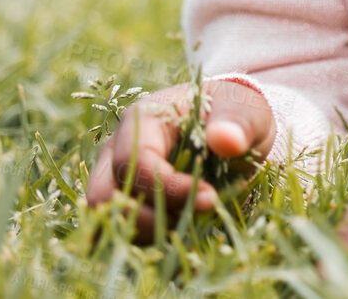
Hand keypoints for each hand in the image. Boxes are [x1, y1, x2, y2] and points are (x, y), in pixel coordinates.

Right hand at [83, 78, 274, 240]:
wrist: (232, 126)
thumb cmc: (234, 112)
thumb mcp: (244, 108)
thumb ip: (236, 121)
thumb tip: (226, 139)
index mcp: (142, 120)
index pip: (134, 163)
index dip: (167, 188)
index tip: (209, 197)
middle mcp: (118, 149)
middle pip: (103, 195)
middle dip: (146, 218)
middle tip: (194, 216)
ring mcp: (116, 177)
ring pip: (107, 218)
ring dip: (147, 232)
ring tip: (191, 223)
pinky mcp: (127, 200)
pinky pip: (120, 230)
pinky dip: (145, 239)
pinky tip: (180, 232)